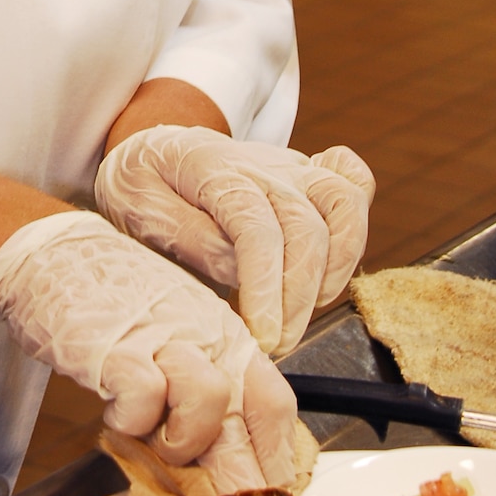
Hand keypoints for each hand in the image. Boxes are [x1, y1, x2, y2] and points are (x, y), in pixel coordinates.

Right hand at [0, 213, 297, 490]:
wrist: (54, 255)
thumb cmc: (112, 301)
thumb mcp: (175, 337)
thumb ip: (201, 389)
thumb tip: (222, 458)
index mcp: (226, 336)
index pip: (275, 404)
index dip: (275, 459)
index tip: (267, 495)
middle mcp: (206, 335)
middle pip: (250, 416)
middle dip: (241, 480)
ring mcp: (164, 338)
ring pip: (210, 402)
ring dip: (183, 440)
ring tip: (157, 442)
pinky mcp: (117, 348)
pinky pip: (144, 399)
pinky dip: (131, 423)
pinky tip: (117, 415)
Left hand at [95, 127, 373, 356]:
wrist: (152, 151)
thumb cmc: (141, 187)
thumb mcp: (138, 212)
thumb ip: (190, 239)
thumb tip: (238, 272)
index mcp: (211, 167)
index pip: (256, 226)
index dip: (267, 286)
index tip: (264, 337)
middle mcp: (262, 163)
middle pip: (306, 224)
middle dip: (298, 297)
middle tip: (277, 344)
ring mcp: (292, 166)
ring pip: (345, 201)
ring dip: (337, 268)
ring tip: (303, 314)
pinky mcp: (309, 176)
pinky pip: (355, 181)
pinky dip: (356, 225)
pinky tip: (331, 269)